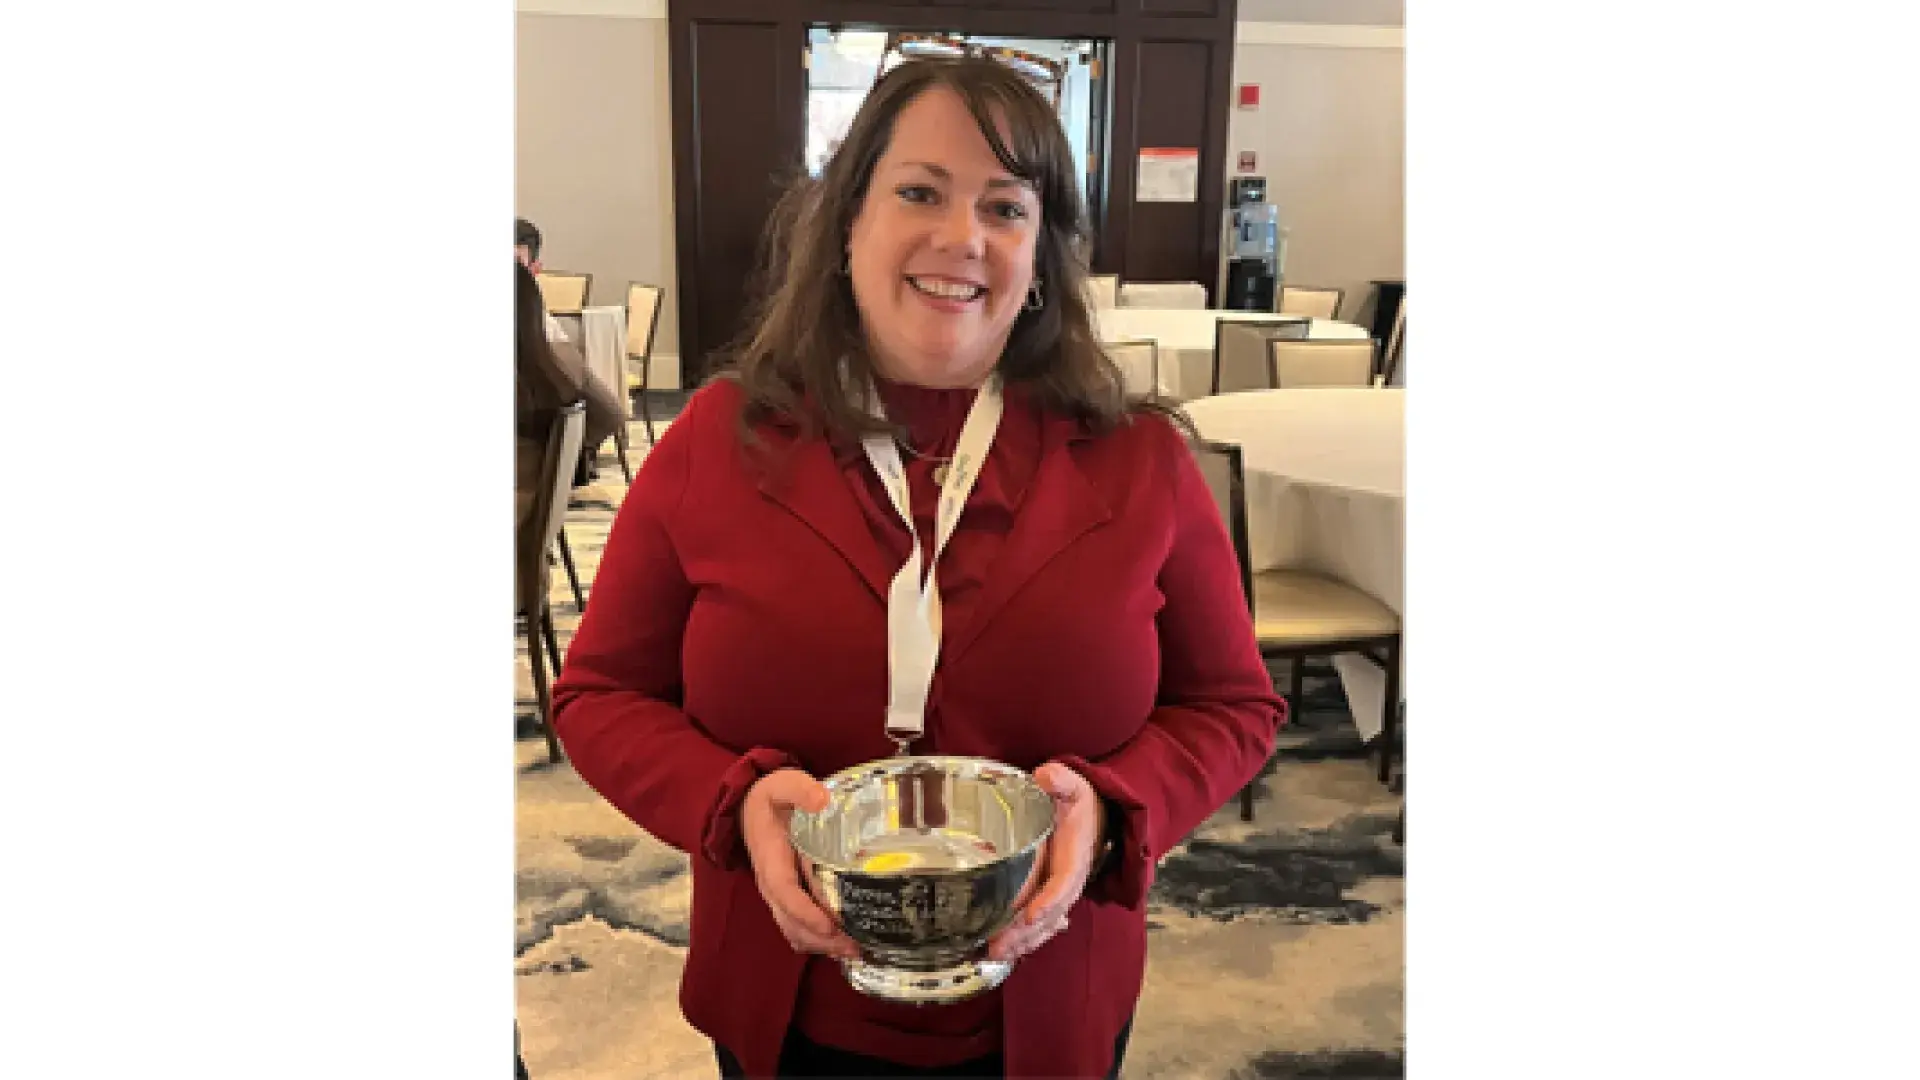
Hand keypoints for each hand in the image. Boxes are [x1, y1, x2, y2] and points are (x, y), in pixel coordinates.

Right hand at [740, 767, 860, 959]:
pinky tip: (843, 944)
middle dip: (822, 939)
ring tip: (855, 951)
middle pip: (792, 921)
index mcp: (771, 859)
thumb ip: (801, 790)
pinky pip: (797, 927)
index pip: (785, 892)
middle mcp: (771, 884)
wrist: (749, 807)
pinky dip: (817, 941)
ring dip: (822, 945)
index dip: (805, 912)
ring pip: (794, 930)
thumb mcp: (783, 784)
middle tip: (855, 947)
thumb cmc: (772, 797)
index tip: (829, 926)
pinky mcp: (787, 898)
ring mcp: (778, 895)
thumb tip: (823, 801)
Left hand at [986, 762, 1103, 962]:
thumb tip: (1046, 775)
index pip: (1063, 884)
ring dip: (1020, 943)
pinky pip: (1039, 925)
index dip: (1048, 901)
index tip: (1030, 916)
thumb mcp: (1074, 785)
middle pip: (1049, 915)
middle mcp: (1069, 882)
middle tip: (996, 947)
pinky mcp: (1050, 898)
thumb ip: (1062, 780)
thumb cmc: (1079, 803)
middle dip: (1024, 934)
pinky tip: (1001, 951)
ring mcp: (1060, 894)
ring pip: (1043, 926)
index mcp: (1074, 858)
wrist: (1096, 816)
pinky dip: (1022, 940)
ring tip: (992, 955)